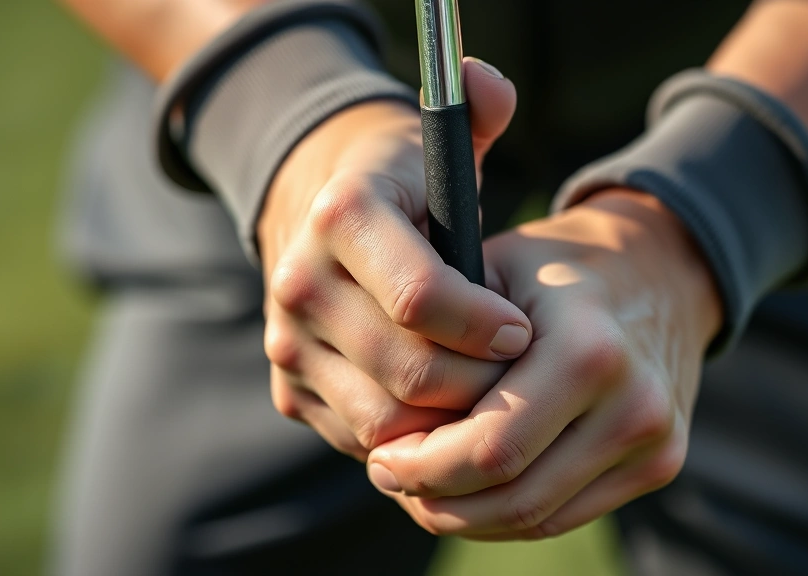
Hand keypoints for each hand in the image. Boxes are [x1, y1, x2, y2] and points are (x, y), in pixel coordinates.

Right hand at [259, 58, 531, 459]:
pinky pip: (362, 436)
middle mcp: (299, 281)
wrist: (314, 214)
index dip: (484, 323)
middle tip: (517, 372)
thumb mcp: (437, 143)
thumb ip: (478, 110)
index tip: (522, 328)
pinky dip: (411, 435)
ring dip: (447, 417)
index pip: (420, 297)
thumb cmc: (399, 186)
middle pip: (409, 370)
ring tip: (486, 392)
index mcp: (342, 214)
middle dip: (478, 380)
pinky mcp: (288, 386)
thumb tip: (488, 83)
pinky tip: (444, 405)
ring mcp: (286, 341)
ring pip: (386, 418)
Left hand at [364, 189, 722, 537]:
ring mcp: (655, 443)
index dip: (423, 468)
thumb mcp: (495, 271)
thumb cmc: (559, 265)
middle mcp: (633, 405)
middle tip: (389, 477)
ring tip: (421, 487)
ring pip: (536, 518)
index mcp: (590, 350)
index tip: (379, 457)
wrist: (661, 267)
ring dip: (467, 516)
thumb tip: (385, 425)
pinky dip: (507, 514)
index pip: (491, 447)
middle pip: (513, 496)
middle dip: (437, 499)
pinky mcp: (659, 464)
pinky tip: (469, 490)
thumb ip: (445, 342)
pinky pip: (564, 515)